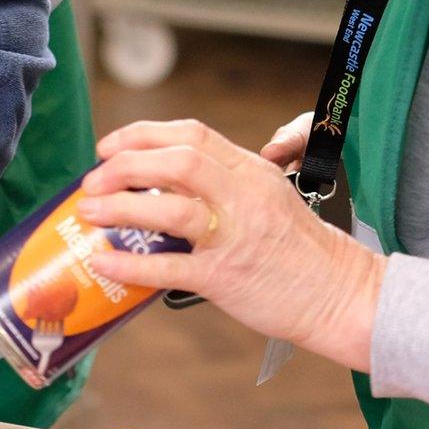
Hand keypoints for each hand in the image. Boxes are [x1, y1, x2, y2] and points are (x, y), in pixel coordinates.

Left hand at [74, 119, 383, 372]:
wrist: (338, 294)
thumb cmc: (298, 252)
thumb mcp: (268, 199)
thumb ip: (224, 185)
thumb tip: (162, 187)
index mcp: (251, 171)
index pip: (191, 135)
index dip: (142, 135)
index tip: (109, 147)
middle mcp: (243, 196)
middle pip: (177, 160)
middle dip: (124, 166)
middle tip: (92, 182)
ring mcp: (234, 236)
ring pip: (170, 207)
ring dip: (120, 207)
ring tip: (89, 213)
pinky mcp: (226, 277)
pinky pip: (170, 267)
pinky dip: (132, 263)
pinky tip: (106, 261)